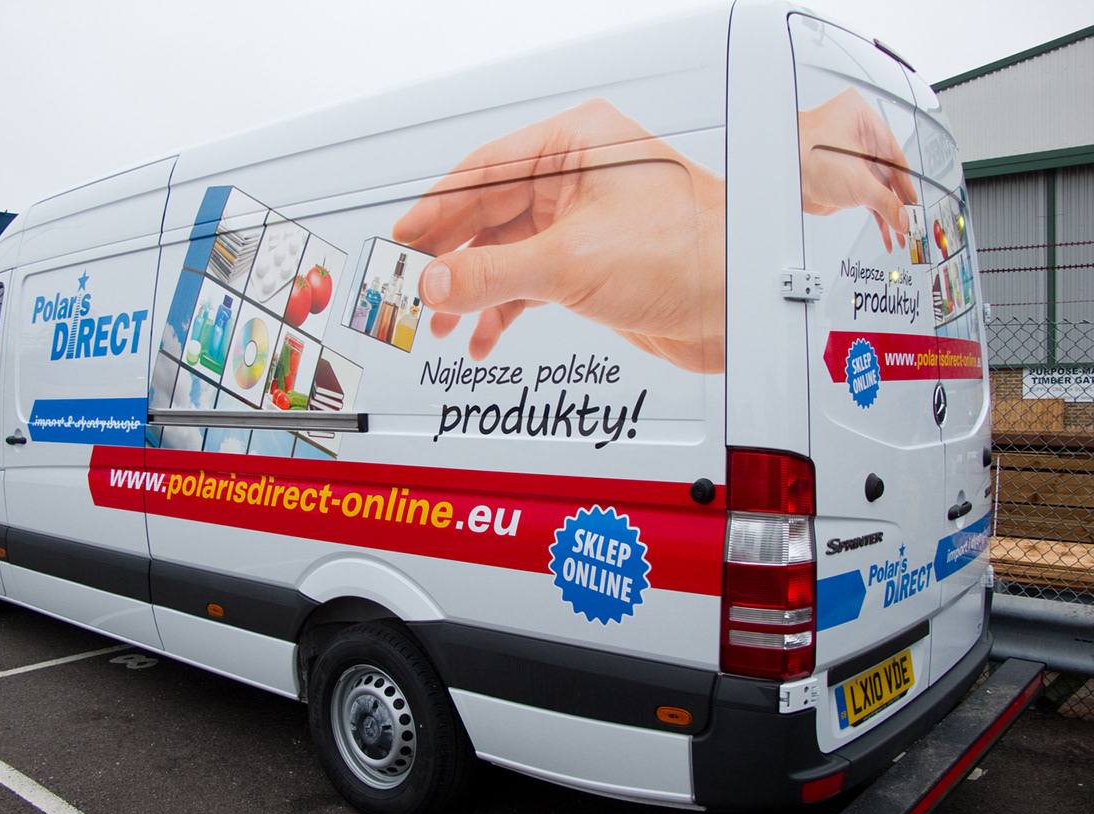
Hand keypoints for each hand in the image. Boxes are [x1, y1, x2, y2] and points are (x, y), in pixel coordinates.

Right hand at [392, 99, 724, 372]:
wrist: (741, 305)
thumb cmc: (690, 253)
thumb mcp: (570, 262)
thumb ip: (492, 273)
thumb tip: (436, 282)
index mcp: (577, 145)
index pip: (484, 172)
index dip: (437, 208)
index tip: (404, 238)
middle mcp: (578, 178)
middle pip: (490, 214)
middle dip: (451, 257)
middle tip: (413, 285)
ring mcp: (584, 223)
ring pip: (507, 253)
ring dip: (473, 291)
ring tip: (443, 321)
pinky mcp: (593, 266)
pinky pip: (531, 283)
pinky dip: (505, 311)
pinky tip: (485, 336)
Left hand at [798, 87, 918, 251]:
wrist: (781, 175)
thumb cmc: (805, 158)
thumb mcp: (858, 182)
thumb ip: (886, 203)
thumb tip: (902, 218)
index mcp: (863, 120)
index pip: (896, 155)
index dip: (906, 183)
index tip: (914, 204)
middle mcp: (855, 137)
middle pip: (886, 174)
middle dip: (898, 202)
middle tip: (909, 222)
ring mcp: (846, 158)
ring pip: (874, 187)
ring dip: (886, 211)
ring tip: (898, 233)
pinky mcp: (838, 179)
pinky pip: (862, 196)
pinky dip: (872, 212)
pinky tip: (883, 229)